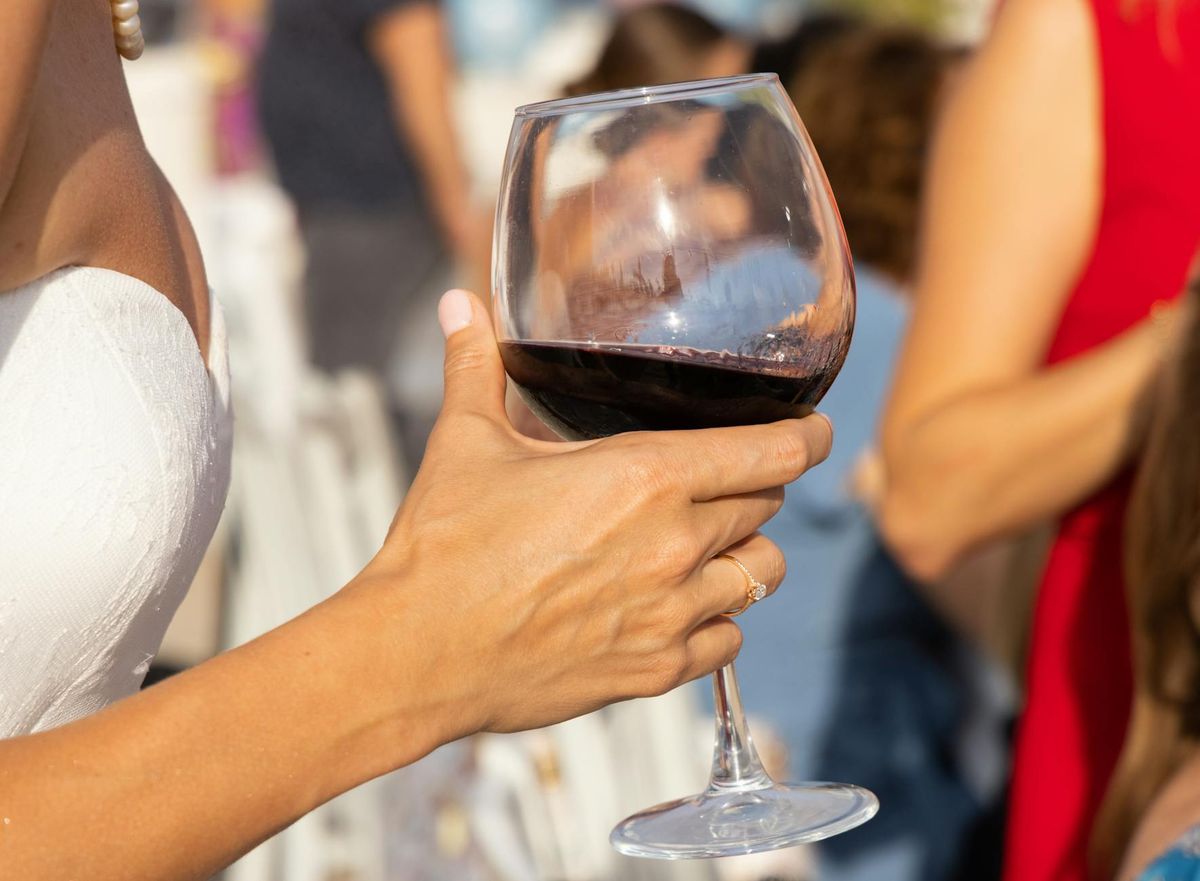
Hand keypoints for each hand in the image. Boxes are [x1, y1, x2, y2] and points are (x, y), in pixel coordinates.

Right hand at [354, 290, 832, 736]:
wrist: (418, 653)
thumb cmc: (444, 546)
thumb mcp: (466, 443)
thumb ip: (477, 366)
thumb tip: (459, 306)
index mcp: (645, 477)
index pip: (772, 451)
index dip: (805, 437)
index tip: (813, 431)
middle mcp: (675, 545)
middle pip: (767, 507)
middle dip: (758, 489)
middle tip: (729, 483)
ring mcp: (671, 614)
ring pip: (762, 575)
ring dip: (747, 554)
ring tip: (714, 545)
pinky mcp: (655, 670)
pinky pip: (729, 642)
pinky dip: (720, 622)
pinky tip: (686, 609)